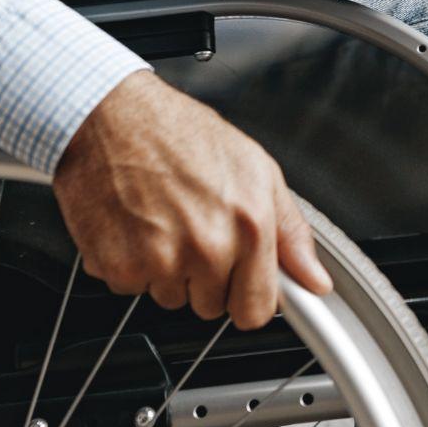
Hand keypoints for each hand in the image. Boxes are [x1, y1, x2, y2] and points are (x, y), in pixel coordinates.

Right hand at [51, 69, 332, 329]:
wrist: (112, 116)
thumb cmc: (179, 133)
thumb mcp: (256, 169)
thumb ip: (291, 232)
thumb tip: (315, 280)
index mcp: (249, 225)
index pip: (257, 310)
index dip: (249, 296)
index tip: (242, 283)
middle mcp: (207, 247)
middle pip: (212, 307)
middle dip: (205, 277)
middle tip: (194, 228)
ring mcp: (161, 260)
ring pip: (171, 298)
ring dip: (167, 270)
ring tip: (163, 219)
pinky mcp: (118, 266)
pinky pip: (131, 288)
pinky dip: (130, 264)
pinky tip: (135, 224)